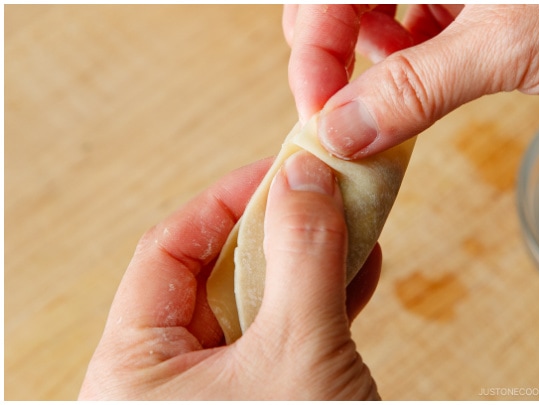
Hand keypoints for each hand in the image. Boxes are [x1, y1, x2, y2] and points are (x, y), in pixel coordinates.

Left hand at [80, 153, 383, 399]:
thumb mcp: (299, 351)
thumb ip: (302, 257)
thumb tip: (304, 177)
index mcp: (134, 370)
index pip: (170, 251)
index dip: (229, 201)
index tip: (286, 167)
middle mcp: (164, 382)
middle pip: (215, 274)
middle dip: (280, 230)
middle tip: (327, 191)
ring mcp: (216, 397)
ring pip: (256, 306)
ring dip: (309, 263)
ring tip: (354, 226)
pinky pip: (283, 338)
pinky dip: (320, 304)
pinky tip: (358, 273)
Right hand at [283, 4, 538, 158]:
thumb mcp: (505, 46)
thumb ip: (417, 87)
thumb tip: (340, 131)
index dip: (312, 47)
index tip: (319, 112)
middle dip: (332, 51)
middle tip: (341, 114)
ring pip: (375, 7)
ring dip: (368, 55)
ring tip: (387, 99)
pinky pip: (416, 19)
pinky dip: (406, 55)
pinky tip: (417, 82)